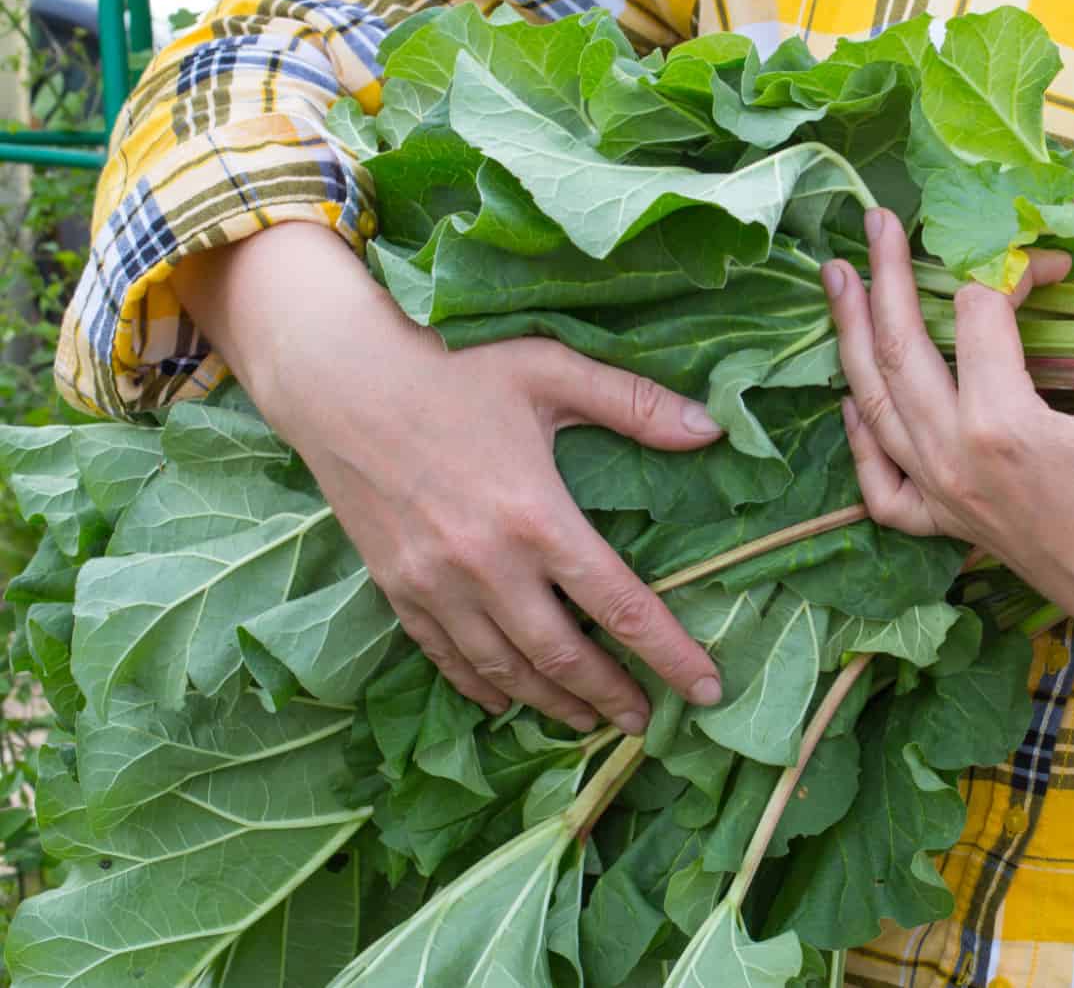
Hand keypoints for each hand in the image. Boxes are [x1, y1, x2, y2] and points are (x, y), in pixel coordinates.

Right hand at [175, 224, 723, 734]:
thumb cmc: (455, 369)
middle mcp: (487, 565)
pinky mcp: (396, 589)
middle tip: (646, 723)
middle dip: (612, 697)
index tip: (707, 689)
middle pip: (564, 657)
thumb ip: (635, 403)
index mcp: (537, 517)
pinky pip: (446, 656)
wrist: (341, 381)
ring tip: (589, 722)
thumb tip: (713, 429)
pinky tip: (507, 701)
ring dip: (552, 704)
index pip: (621, 606)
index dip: (670, 654)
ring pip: (505, 669)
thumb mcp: (552, 370)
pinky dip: (482, 687)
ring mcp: (435, 584)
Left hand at [821, 208, 1073, 672]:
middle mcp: (955, 459)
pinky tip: (851, 401)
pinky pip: (882, 485)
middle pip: (902, 348)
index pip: (984, 313)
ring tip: (838, 279)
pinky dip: (859, 439)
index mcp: (1002, 425)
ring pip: (875, 405)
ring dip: (852, 336)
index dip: (1015, 268)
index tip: (1055, 262)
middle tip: (875, 221)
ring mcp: (944, 497)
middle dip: (886, 276)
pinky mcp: (951, 527)